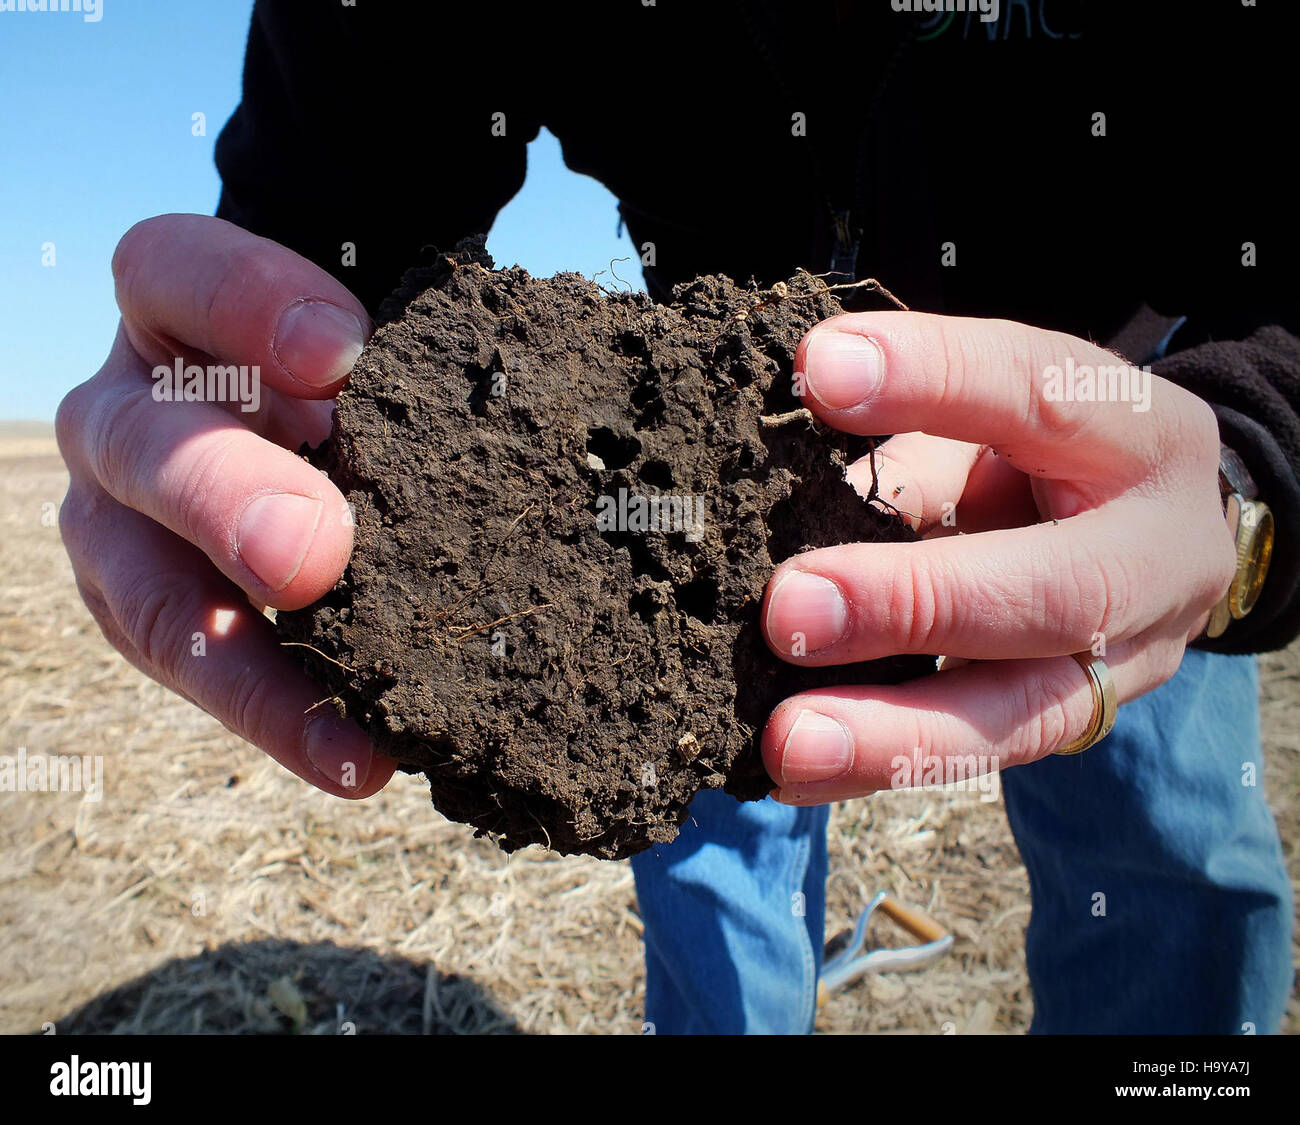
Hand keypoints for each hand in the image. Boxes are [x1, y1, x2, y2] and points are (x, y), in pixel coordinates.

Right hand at [56, 214, 394, 797]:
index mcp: (172, 311)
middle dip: (227, 501)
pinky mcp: (143, 606)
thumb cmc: (350, 366)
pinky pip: (196, 669)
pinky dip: (280, 715)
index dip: (246, 306)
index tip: (343, 355)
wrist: (302, 411)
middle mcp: (128, 414)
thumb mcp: (363, 340)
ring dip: (245, 668)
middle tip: (313, 556)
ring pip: (148, 594)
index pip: (174, 273)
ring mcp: (121, 520)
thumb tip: (516, 395)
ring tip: (347, 739)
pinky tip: (358, 758)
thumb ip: (400, 356)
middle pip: (143, 447)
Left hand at [760, 312, 1236, 803]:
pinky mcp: (1085, 723)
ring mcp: (1133, 661)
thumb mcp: (1005, 418)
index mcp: (1138, 436)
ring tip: (793, 746)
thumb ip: (923, 446)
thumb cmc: (1048, 457)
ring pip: (1026, 716)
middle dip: (914, 605)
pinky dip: (885, 765)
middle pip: (1055, 594)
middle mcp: (1158, 556)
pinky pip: (984, 756)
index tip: (821, 374)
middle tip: (790, 611)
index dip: (932, 379)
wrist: (1163, 533)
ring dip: (897, 736)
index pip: (1039, 393)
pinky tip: (796, 776)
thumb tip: (796, 503)